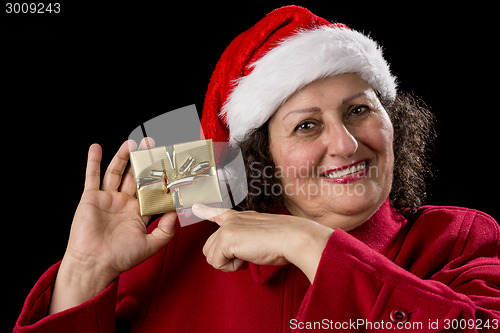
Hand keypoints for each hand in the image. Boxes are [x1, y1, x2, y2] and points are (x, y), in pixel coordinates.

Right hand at [49, 139, 176, 313]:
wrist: (94, 264)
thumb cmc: (120, 258)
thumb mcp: (150, 245)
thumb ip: (166, 230)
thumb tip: (176, 212)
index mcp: (139, 213)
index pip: (152, 190)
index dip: (160, 179)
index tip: (170, 166)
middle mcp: (124, 203)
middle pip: (136, 176)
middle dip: (143, 160)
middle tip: (152, 145)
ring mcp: (108, 199)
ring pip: (117, 172)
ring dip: (123, 156)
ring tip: (132, 142)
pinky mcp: (92, 198)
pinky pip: (92, 176)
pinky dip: (93, 161)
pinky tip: (96, 148)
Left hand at [192, 204, 333, 282]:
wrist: (294, 237)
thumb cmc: (286, 241)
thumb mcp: (263, 236)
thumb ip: (248, 240)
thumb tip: (240, 253)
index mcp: (242, 217)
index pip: (219, 213)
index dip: (206, 211)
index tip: (195, 207)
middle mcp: (232, 219)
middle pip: (210, 246)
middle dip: (225, 258)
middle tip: (247, 256)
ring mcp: (227, 227)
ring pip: (210, 256)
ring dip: (229, 263)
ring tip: (249, 256)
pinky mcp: (226, 238)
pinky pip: (217, 262)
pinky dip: (232, 267)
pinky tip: (247, 258)